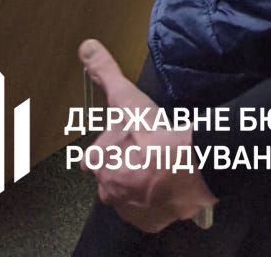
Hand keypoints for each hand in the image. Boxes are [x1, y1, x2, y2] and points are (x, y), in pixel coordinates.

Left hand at [77, 39, 215, 232]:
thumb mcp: (127, 98)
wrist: (185, 168)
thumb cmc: (152, 136)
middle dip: (124, 166)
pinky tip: (171, 181)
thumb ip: (105, 73)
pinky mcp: (152, 222)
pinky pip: (151, 211)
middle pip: (111, 177)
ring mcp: (129, 209)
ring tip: (162, 163)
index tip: (124, 139)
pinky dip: (159, 199)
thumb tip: (86, 47)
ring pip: (130, 194)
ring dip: (141, 182)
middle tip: (146, 149)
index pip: (92, 158)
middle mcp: (108, 191)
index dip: (108, 147)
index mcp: (98, 165)